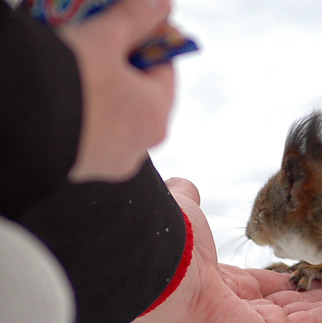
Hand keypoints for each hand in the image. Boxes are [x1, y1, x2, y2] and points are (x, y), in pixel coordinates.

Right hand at [59, 0, 174, 182]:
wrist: (18, 122)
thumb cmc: (69, 81)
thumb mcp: (104, 37)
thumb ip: (135, 18)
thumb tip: (161, 4)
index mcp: (157, 116)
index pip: (164, 70)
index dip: (148, 42)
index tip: (132, 25)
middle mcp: (140, 146)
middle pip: (138, 95)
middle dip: (120, 66)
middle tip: (98, 40)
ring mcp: (110, 161)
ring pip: (112, 116)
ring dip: (99, 90)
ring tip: (74, 64)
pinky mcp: (81, 168)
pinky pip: (88, 133)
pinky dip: (80, 113)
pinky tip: (60, 93)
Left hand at [134, 178, 321, 322]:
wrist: (151, 258)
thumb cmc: (164, 239)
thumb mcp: (187, 213)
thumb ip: (192, 202)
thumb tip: (187, 186)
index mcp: (223, 288)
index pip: (272, 288)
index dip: (303, 279)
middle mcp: (239, 314)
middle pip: (300, 307)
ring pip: (312, 319)